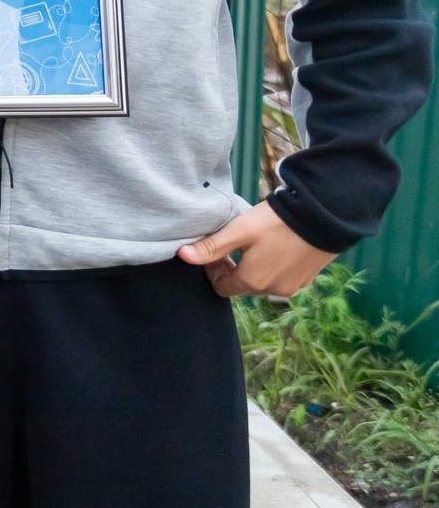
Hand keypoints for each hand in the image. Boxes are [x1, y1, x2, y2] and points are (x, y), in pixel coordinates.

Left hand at [179, 201, 336, 298]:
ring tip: (255, 244)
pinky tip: (276, 246)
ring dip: (253, 268)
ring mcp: (292, 287)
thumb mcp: (240, 231)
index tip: (216, 250)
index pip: (221, 288)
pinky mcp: (307, 279)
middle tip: (232, 245)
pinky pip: (281, 278)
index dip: (213, 270)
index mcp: (252, 281)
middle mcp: (272, 290)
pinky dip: (274, 267)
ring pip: (262, 283)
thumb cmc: (277, 222)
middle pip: (241, 286)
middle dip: (232, 268)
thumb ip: (211, 246)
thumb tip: (182, 256)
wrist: (324, 217)